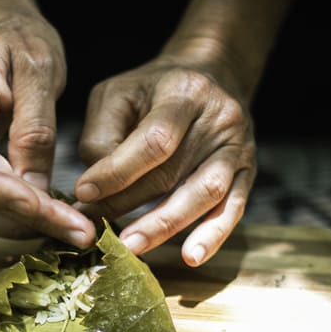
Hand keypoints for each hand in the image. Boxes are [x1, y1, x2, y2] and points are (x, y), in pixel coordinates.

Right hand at [0, 13, 95, 247]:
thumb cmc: (17, 37)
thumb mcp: (39, 68)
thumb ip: (36, 128)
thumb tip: (37, 190)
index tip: (43, 209)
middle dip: (19, 221)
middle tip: (76, 232)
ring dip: (20, 226)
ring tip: (72, 230)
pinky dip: (19, 215)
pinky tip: (56, 217)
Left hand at [74, 55, 256, 266]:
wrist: (213, 74)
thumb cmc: (154, 89)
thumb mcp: (119, 93)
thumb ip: (102, 135)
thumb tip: (94, 188)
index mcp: (185, 92)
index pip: (153, 141)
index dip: (117, 171)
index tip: (83, 193)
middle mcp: (219, 118)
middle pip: (174, 172)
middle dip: (130, 204)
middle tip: (97, 230)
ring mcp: (238, 147)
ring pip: (205, 194)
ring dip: (165, 226)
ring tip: (131, 247)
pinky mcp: (246, 171)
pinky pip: (233, 208)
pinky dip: (213, 235)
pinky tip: (192, 257)